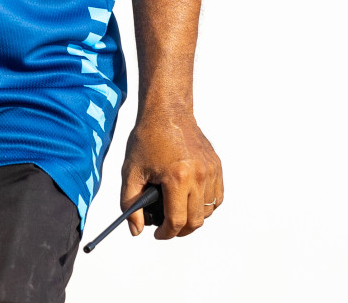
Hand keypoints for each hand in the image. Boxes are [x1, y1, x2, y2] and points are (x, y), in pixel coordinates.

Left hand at [120, 107, 223, 238]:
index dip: (166, 233)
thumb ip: (130, 203)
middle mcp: (199, 176)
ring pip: (208, 210)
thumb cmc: (148, 139)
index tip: (158, 234)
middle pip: (196, 220)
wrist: (167, 112)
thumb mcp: (131, 172)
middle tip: (167, 227)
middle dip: (180, 230)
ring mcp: (211, 171)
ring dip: (194, 217)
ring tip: (178, 211)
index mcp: (177, 178)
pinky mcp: (216, 166)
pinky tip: (191, 199)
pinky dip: (206, 204)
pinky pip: (217, 196)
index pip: (177, 221)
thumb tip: (137, 230)